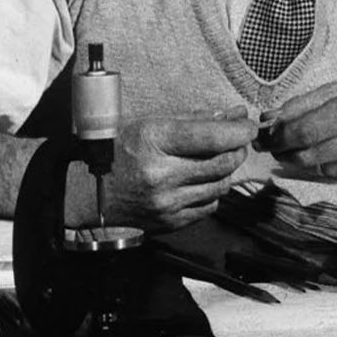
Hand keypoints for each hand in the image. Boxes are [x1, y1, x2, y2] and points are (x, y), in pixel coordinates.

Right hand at [84, 114, 260, 232]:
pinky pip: (209, 206)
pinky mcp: (169, 222)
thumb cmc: (118, 148)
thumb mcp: (149, 122)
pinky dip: (213, 191)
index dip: (239, 131)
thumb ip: (194, 118)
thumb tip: (234, 114)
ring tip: (221, 159)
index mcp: (154, 141)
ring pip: (221, 186)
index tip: (250, 125)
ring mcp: (166, 202)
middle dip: (238, 149)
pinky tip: (203, 181)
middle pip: (223, 163)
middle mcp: (161, 174)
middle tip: (239, 141)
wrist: (87, 191)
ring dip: (228, 171)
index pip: (213, 137)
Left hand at [257, 79, 336, 181]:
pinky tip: (316, 156)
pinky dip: (317, 168)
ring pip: (317, 169)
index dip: (279, 136)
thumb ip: (302, 104)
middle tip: (272, 145)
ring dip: (296, 161)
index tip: (265, 136)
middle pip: (309, 153)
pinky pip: (332, 177)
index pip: (307, 129)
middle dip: (282, 151)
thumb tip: (267, 120)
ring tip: (291, 149)